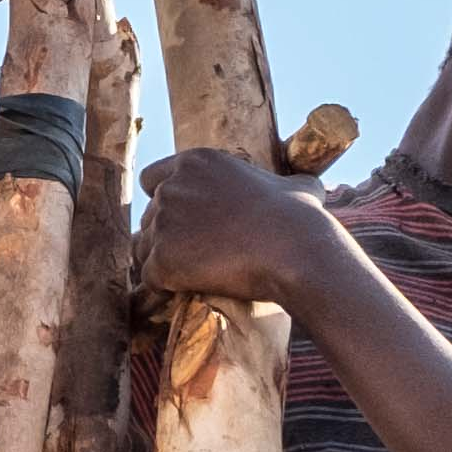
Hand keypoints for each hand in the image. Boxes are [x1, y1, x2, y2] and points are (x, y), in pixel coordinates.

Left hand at [135, 149, 349, 311]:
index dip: (164, 201)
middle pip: (148, 216)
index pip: (152, 179)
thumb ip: (287, 182)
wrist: (296, 251)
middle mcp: (171, 187)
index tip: (185, 222)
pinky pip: (149, 277)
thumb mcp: (297, 187)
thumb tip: (307, 187)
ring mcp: (164, 223)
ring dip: (162, 261)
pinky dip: (165, 286)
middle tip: (197, 255)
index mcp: (195, 162)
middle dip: (167, 235)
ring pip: (143, 247)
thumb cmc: (300, 219)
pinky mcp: (162, 259)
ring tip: (194, 275)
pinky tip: (190, 289)